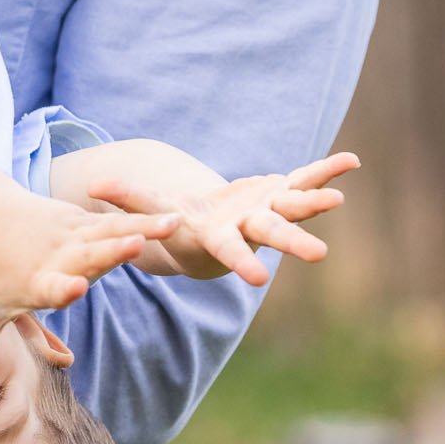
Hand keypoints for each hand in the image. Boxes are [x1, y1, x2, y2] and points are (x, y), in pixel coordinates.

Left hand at [0, 193, 177, 383]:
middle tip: (134, 245)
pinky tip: (175, 220)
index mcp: (35, 280)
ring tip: (174, 224)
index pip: (49, 288)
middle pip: (86, 255)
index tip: (74, 288)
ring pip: (109, 232)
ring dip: (141, 229)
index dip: (62, 289)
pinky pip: (118, 221)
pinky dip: (145, 221)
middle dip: (110, 251)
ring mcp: (71, 233)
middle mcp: (56, 255)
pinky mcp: (84, 219)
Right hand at [86, 153, 358, 288]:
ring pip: (295, 208)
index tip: (258, 280)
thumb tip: (92, 185)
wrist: (210, 230)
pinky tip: (352, 162)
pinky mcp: (280, 192)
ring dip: (316, 203)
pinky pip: (306, 179)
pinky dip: (326, 171)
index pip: (230, 252)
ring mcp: (269, 210)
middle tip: (320, 255)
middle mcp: (249, 227)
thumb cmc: (178, 223)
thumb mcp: (153, 211)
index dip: (242, 263)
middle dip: (294, 243)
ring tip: (339, 200)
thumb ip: (129, 199)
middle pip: (273, 236)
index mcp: (219, 236)